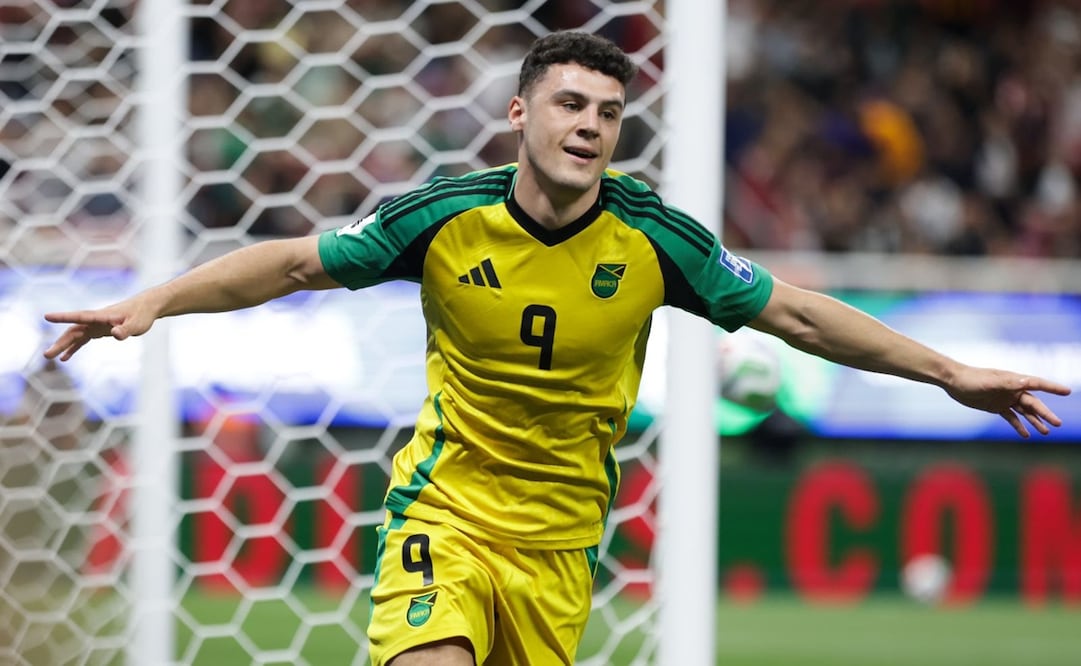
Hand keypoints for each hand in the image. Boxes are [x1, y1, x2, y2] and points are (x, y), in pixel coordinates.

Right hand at [42, 297, 156, 361]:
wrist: (146, 307)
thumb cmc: (142, 315)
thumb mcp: (137, 324)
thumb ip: (125, 329)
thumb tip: (116, 334)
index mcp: (102, 316)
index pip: (80, 316)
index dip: (64, 317)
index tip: (47, 316)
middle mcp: (95, 320)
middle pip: (74, 330)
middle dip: (60, 342)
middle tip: (47, 355)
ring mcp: (96, 325)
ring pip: (75, 335)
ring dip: (63, 345)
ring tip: (50, 357)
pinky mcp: (99, 330)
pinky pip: (83, 339)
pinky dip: (74, 347)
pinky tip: (65, 357)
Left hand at [946, 367, 1071, 437]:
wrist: (954, 381)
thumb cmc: (972, 378)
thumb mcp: (990, 381)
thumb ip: (1008, 382)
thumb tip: (1027, 381)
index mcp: (1014, 381)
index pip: (1038, 384)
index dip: (1053, 388)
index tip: (1067, 391)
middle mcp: (1012, 390)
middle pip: (1033, 403)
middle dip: (1046, 414)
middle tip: (1057, 424)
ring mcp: (1005, 399)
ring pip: (1025, 412)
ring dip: (1035, 421)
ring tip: (1046, 432)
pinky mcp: (996, 407)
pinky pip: (1011, 418)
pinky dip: (1019, 426)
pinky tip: (1026, 434)